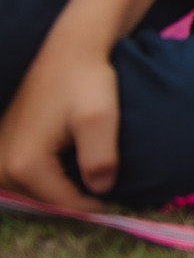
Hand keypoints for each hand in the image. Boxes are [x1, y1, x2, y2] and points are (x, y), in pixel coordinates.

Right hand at [0, 36, 120, 209]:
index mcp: (24, 162)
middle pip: (44, 201)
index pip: (62, 203)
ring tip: (90, 181)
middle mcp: (2, 164)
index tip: (119, 204)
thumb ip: (100, 158)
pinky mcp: (2, 145)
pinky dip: (48, 178)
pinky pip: (25, 176)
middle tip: (105, 194)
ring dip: (60, 191)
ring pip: (34, 191)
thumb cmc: (86, 81)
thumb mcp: (100, 118)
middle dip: (74, 201)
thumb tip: (100, 190)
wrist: (68, 51)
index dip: (93, 207)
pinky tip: (72, 169)